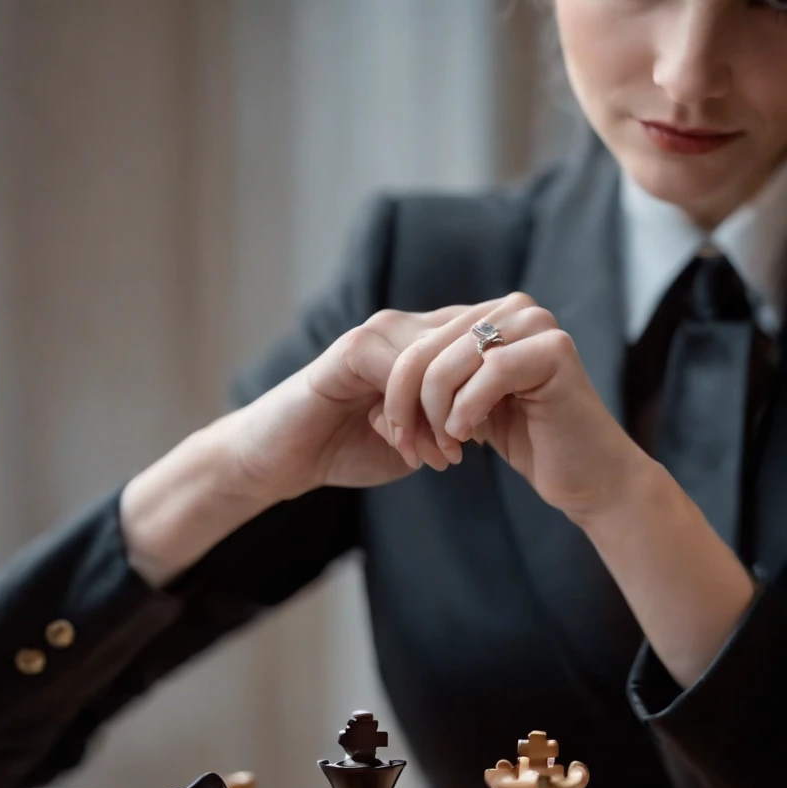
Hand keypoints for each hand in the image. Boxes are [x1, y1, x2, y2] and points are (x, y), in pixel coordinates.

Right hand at [228, 299, 504, 502]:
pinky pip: (401, 370)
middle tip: (476, 448)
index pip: (482, 340)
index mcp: (422, 344)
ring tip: (445, 457)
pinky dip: (412, 415)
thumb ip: (448, 424)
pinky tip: (407, 449)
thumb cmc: (346, 448)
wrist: (282, 458)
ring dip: (444, 414)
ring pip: (438, 360)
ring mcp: (377, 334)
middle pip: (469, 343)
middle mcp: (403, 328)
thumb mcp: (411, 438)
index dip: (500, 382)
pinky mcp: (351, 350)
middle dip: (478, 399)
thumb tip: (492, 426)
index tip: (504, 430)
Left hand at [379, 291, 648, 523]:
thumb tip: (367, 402)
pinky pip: (488, 375)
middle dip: (407, 408)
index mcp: (488, 316)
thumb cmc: (528, 444)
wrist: (588, 477)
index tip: (397, 439)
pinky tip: (469, 438)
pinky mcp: (554, 349)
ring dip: (436, 417)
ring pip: (447, 365)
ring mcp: (536, 323)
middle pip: (423, 353)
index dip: (393, 395)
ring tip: (448, 449)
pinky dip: (467, 412)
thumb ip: (427, 394)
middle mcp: (513, 308)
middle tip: (412, 449)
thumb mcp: (465, 411)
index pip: (415, 345)